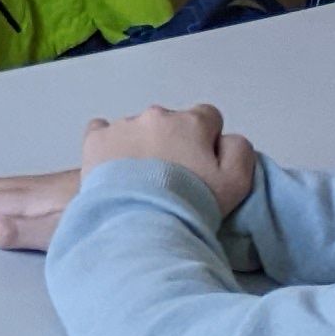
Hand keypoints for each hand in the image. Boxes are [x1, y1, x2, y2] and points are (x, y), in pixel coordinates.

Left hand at [83, 103, 259, 214]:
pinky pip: (103, 131)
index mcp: (191, 122)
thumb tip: (226, 138)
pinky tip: (115, 168)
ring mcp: (122, 125)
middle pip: (171, 122)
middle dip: (174, 142)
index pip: (208, 117)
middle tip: (174, 177)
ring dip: (143, 145)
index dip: (207, 140)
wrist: (140, 220)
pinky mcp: (95, 139)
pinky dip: (110, 145)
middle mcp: (155, 115)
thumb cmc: (192, 202)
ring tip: (144, 181)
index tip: (203, 165)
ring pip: (138, 128)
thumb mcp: (236, 182)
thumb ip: (239, 151)